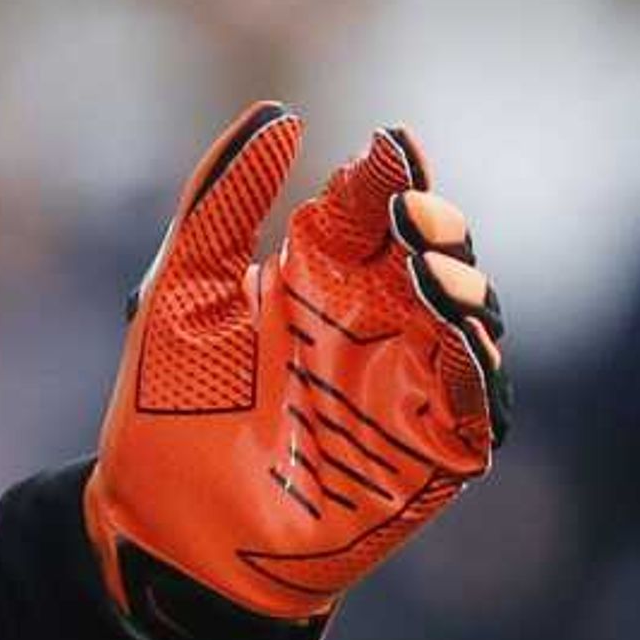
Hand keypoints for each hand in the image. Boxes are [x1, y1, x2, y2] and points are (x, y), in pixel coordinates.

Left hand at [83, 103, 505, 639]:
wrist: (160, 525)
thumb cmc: (163, 408)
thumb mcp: (181, 289)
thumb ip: (223, 200)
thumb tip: (278, 113)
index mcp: (316, 274)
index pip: (372, 205)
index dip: (391, 172)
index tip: (390, 146)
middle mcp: (371, 321)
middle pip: (436, 253)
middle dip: (437, 225)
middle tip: (409, 211)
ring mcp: (404, 384)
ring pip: (471, 322)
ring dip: (464, 288)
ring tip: (428, 270)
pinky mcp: (426, 452)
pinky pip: (477, 405)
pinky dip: (479, 370)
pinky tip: (457, 338)